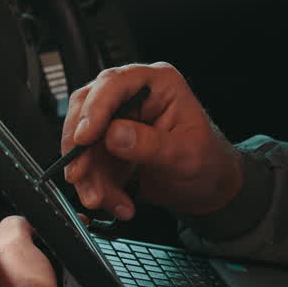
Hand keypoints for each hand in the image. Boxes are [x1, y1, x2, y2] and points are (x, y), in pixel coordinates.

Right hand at [61, 62, 242, 220]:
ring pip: (82, 142)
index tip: (84, 137)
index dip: (95, 108)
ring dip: (88, 176)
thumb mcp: (187, 155)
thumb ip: (152, 145)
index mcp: (158, 84)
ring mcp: (117, 121)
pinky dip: (96, 187)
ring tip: (105, 200)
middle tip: (80, 175)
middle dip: (81, 148)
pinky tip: (117, 203)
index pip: (115, 83)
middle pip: (86, 109)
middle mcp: (133, 97)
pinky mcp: (107, 147)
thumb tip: (115, 135)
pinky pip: (88, 164)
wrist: (207, 188)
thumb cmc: (207, 162)